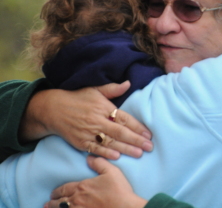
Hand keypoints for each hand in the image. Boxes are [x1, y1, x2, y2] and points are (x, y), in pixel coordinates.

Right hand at [20, 81, 152, 159]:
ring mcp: (88, 132)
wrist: (52, 109)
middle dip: (136, 140)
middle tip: (149, 147)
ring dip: (125, 149)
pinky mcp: (80, 142)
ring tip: (139, 153)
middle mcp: (97, 120)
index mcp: (103, 107)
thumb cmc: (78, 98)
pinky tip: (117, 156)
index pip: (124, 118)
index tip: (149, 134)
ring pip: (110, 142)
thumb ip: (112, 89)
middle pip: (120, 132)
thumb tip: (128, 83)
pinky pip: (95, 149)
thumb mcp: (95, 90)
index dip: (137, 127)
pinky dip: (106, 153)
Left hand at [45, 156, 147, 207]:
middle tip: (48, 202)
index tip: (53, 193)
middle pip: (60, 201)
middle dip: (53, 202)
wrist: (124, 207)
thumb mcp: (112, 172)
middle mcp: (77, 200)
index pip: (64, 189)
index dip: (57, 191)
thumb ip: (99, 163)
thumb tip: (89, 158)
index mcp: (82, 187)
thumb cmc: (119, 190)